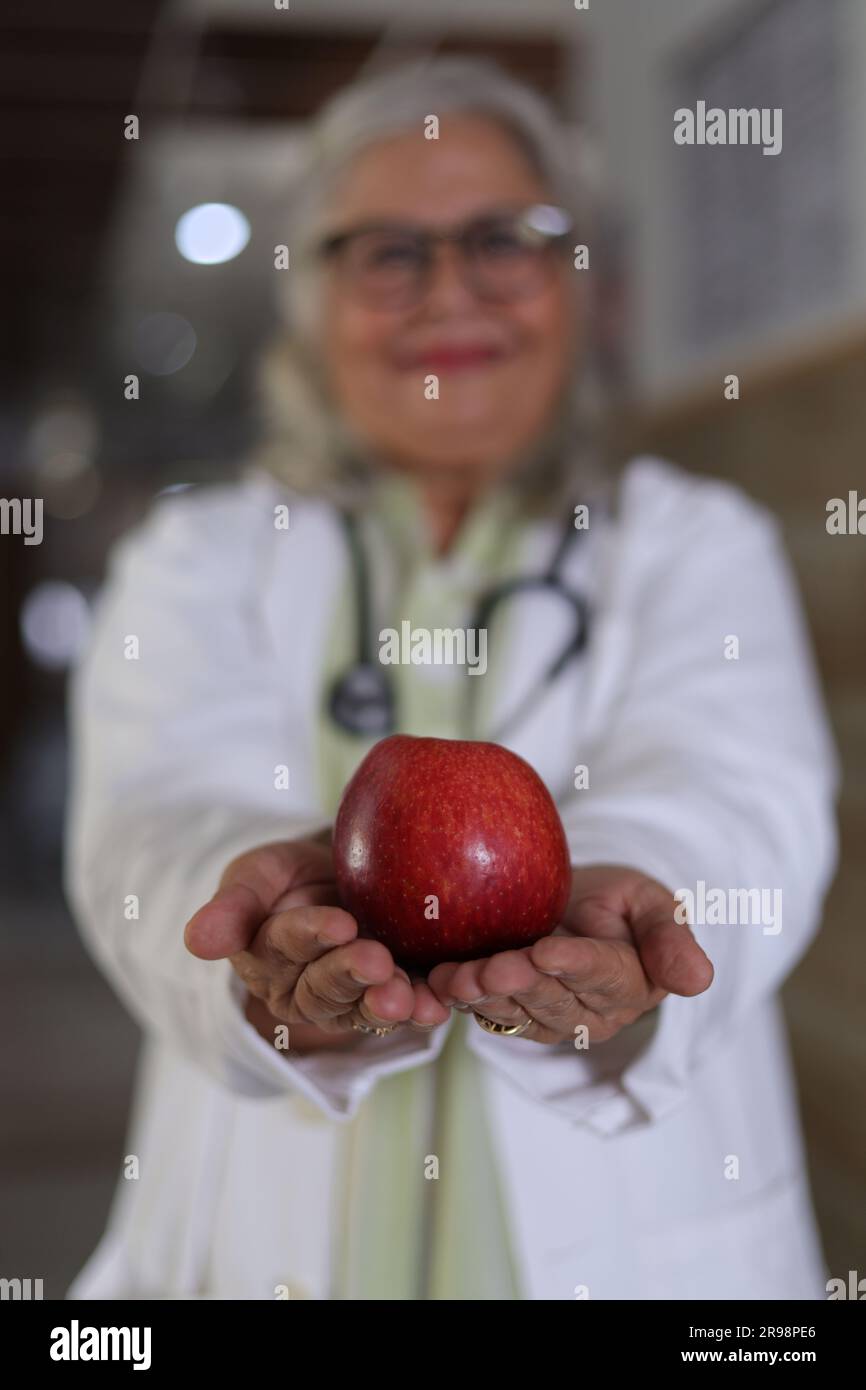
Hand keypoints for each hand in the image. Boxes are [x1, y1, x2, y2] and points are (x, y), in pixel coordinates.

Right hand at [184, 838, 449, 1051]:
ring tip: (411, 999)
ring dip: (389, 1004)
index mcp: (268, 961)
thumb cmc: (284, 878)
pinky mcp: (394, 992)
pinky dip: (424, 1007)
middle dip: (353, 976)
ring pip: (366, 1007)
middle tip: (378, 962)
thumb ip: (232, 908)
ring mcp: (353, 996)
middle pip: (328, 988)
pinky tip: (439, 1006)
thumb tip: (196, 942)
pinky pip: (407, 1006)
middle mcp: (307, 989)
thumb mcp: (254, 877)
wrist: (334, 877)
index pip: (289, 947)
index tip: (339, 923)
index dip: (312, 937)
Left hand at [428, 864, 713, 1044]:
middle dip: (519, 983)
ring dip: (482, 995)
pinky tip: (436, 981)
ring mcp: (545, 1018)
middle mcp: (587, 1013)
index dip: (573, 966)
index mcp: (629, 984)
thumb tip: (699, 980)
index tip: (547, 950)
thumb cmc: (620, 901)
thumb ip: (670, 938)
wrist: (579, 905)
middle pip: (551, 1000)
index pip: (601, 975)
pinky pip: (483, 1009)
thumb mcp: (653, 903)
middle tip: (492, 965)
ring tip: (456, 977)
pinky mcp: (508, 1012)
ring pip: (513, 1010)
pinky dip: (457, 998)